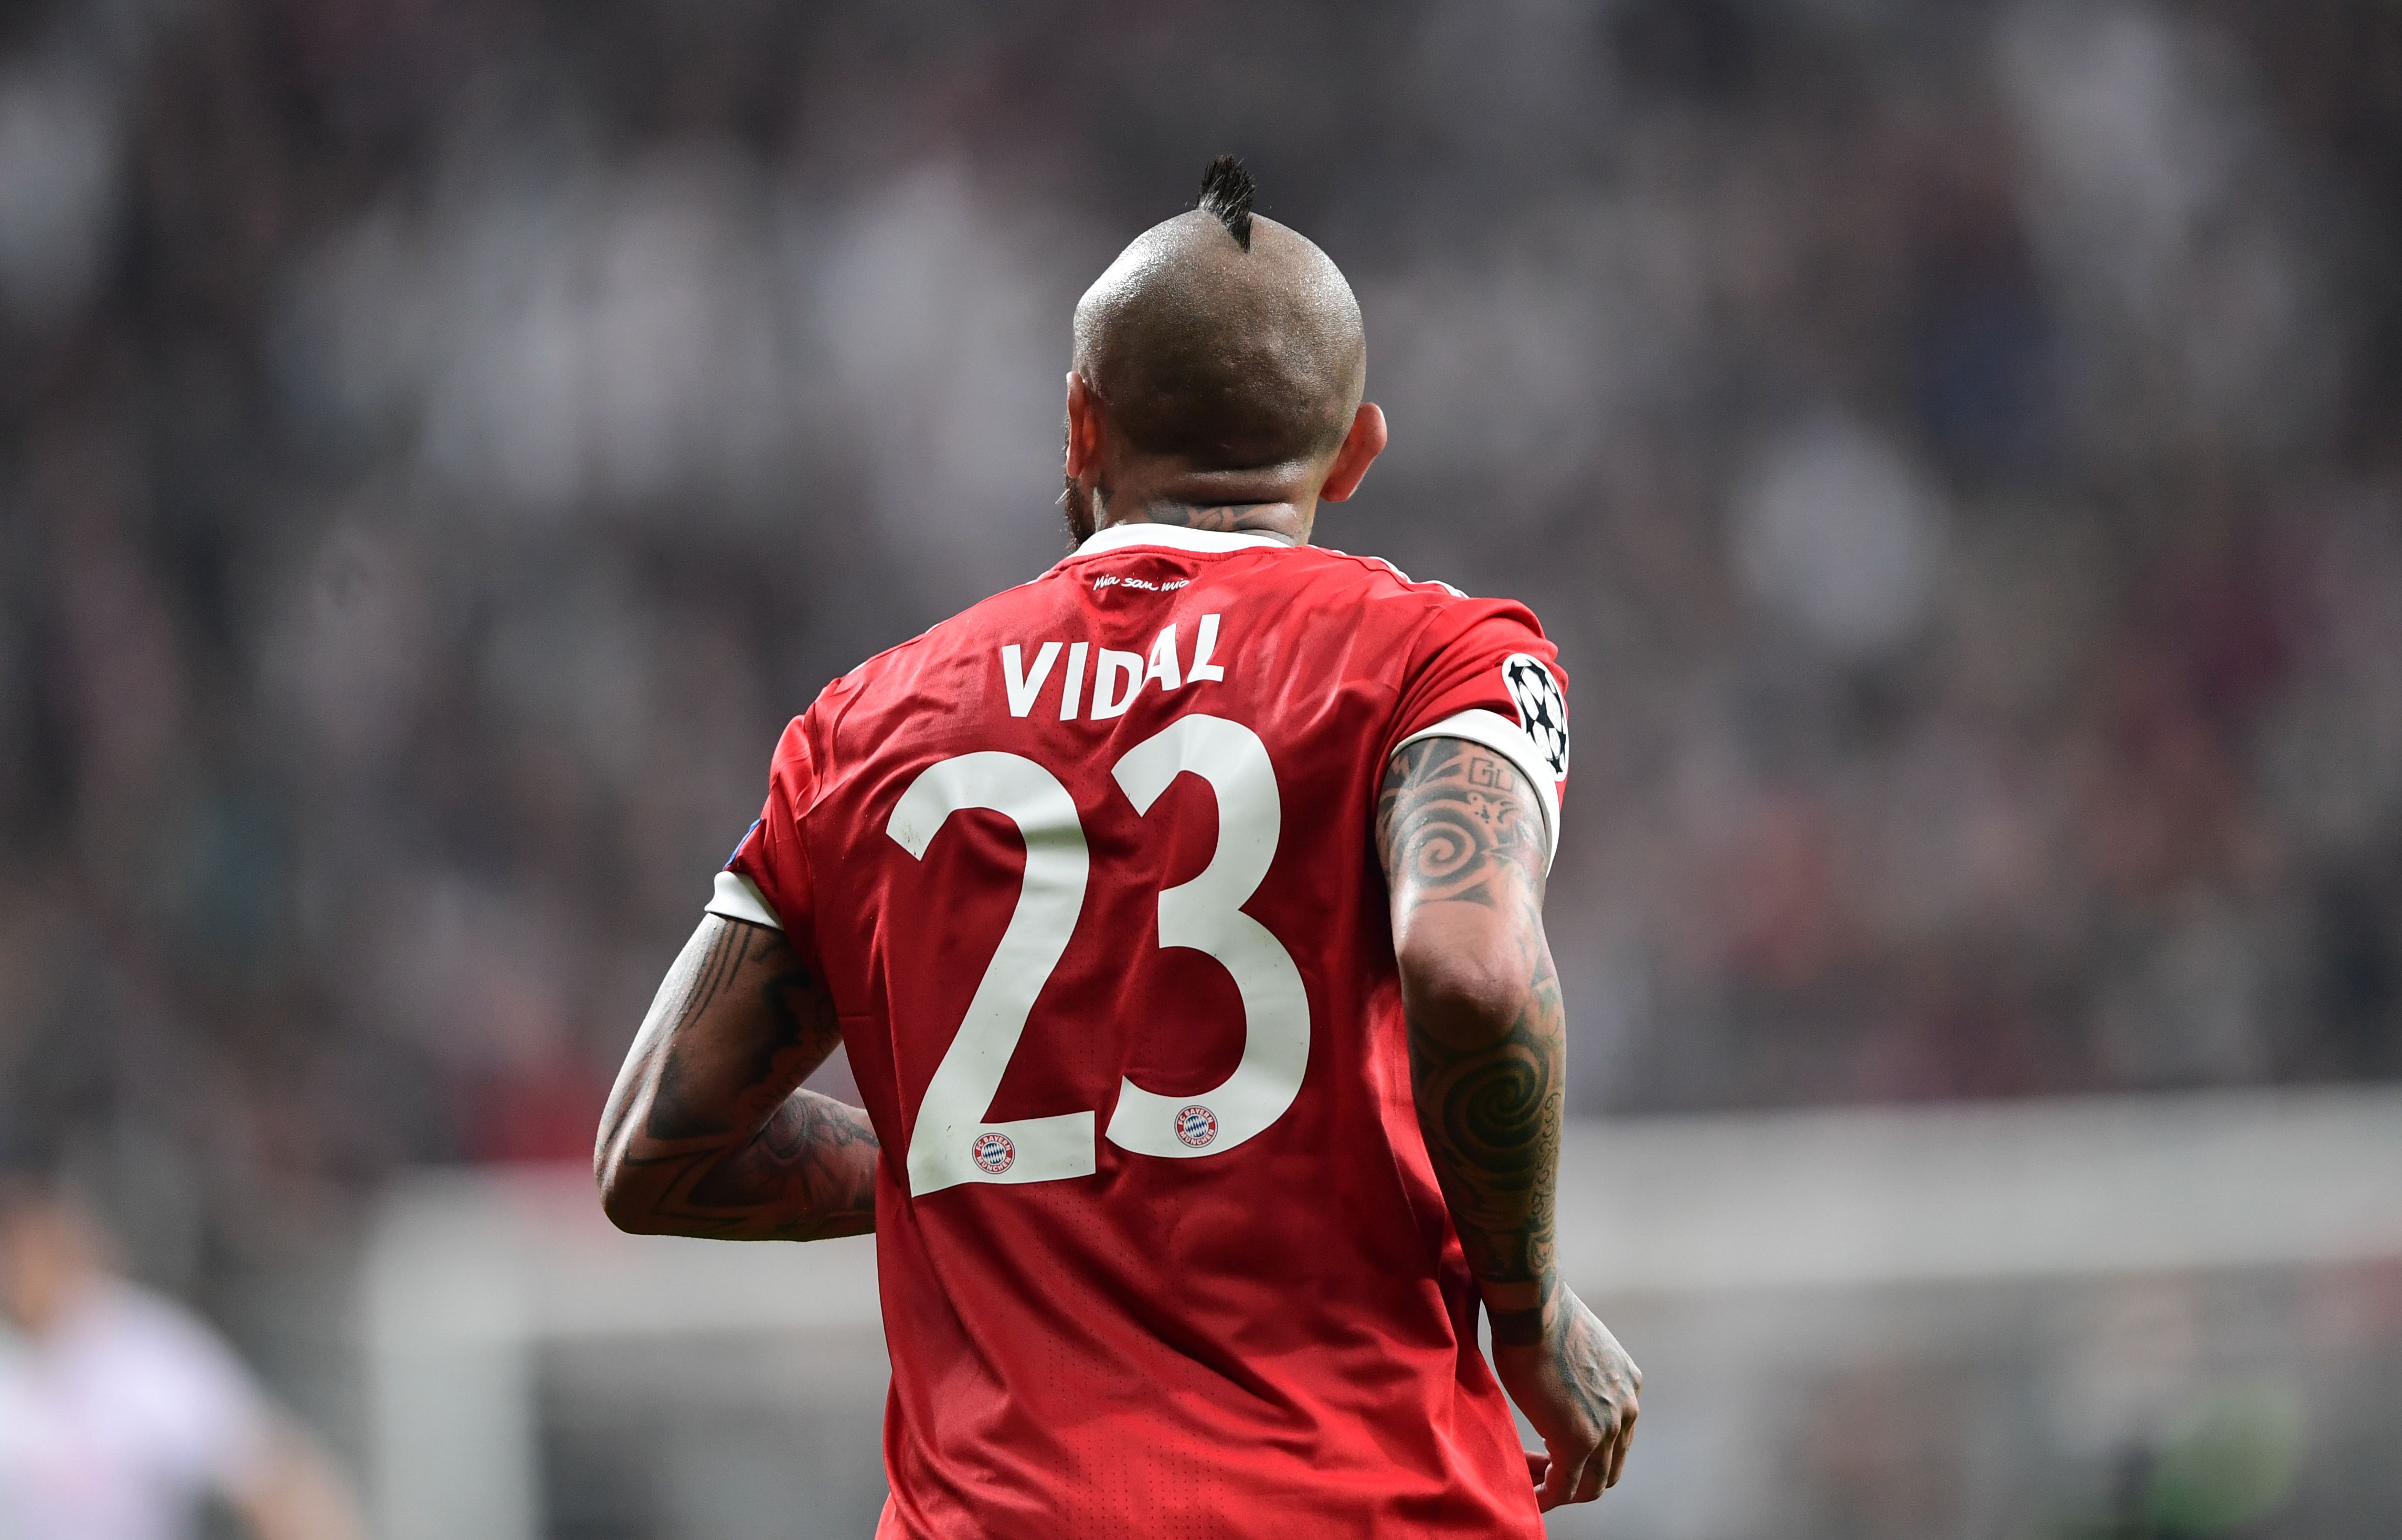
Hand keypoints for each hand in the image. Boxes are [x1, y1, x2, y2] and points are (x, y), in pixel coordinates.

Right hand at [1490, 1283, 1639, 1510]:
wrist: (1534, 1310)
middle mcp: (1626, 1409)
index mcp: (1627, 1385)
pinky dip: (1548, 1496)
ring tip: (1538, 1489)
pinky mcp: (1579, 1442)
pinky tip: (1530, 1495)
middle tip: (1550, 1477)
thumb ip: (1578, 1375)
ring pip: (1593, 1482)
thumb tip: (1558, 1381)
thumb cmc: (1543, 1318)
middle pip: (1611, 1465)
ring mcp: (1607, 1428)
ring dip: (1566, 1491)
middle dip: (1582, 1478)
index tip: (1556, 1449)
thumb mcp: (1577, 1348)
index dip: (1588, 1450)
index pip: (1615, 1435)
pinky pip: (1565, 1484)